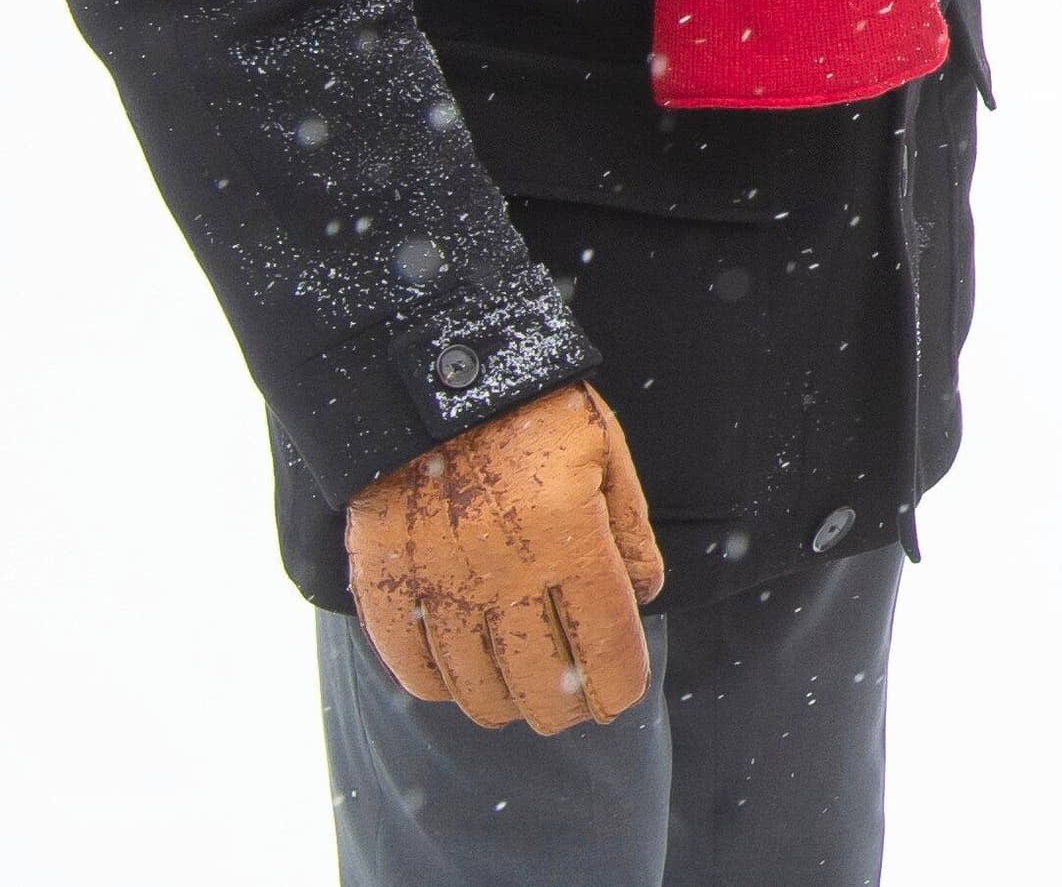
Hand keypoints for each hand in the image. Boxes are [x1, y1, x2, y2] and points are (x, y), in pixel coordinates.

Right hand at [345, 382, 664, 734]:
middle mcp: (504, 573)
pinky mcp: (386, 580)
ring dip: (503, 705)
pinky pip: (410, 662)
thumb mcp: (603, 451)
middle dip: (564, 707)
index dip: (618, 681)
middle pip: (540, 678)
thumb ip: (628, 529)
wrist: (430, 378)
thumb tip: (645, 596)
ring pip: (476, 682)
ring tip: (520, 706)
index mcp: (568, 537)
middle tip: (574, 713)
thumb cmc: (531, 408)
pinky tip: (457, 685)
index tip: (622, 698)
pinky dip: (436, 685)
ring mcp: (440, 583)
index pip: (603, 639)